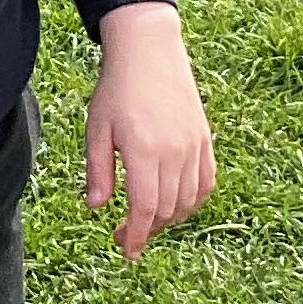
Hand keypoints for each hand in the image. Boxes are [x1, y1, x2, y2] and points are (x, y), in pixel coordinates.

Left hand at [85, 1, 215, 259]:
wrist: (150, 52)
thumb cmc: (116, 89)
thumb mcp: (96, 129)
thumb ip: (98, 170)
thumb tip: (98, 208)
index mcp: (144, 150)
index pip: (145, 209)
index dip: (136, 236)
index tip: (126, 251)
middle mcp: (175, 151)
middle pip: (166, 209)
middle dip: (146, 230)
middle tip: (125, 235)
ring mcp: (194, 146)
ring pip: (188, 201)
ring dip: (169, 219)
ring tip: (147, 221)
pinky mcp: (204, 140)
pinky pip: (206, 183)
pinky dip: (192, 201)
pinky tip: (175, 206)